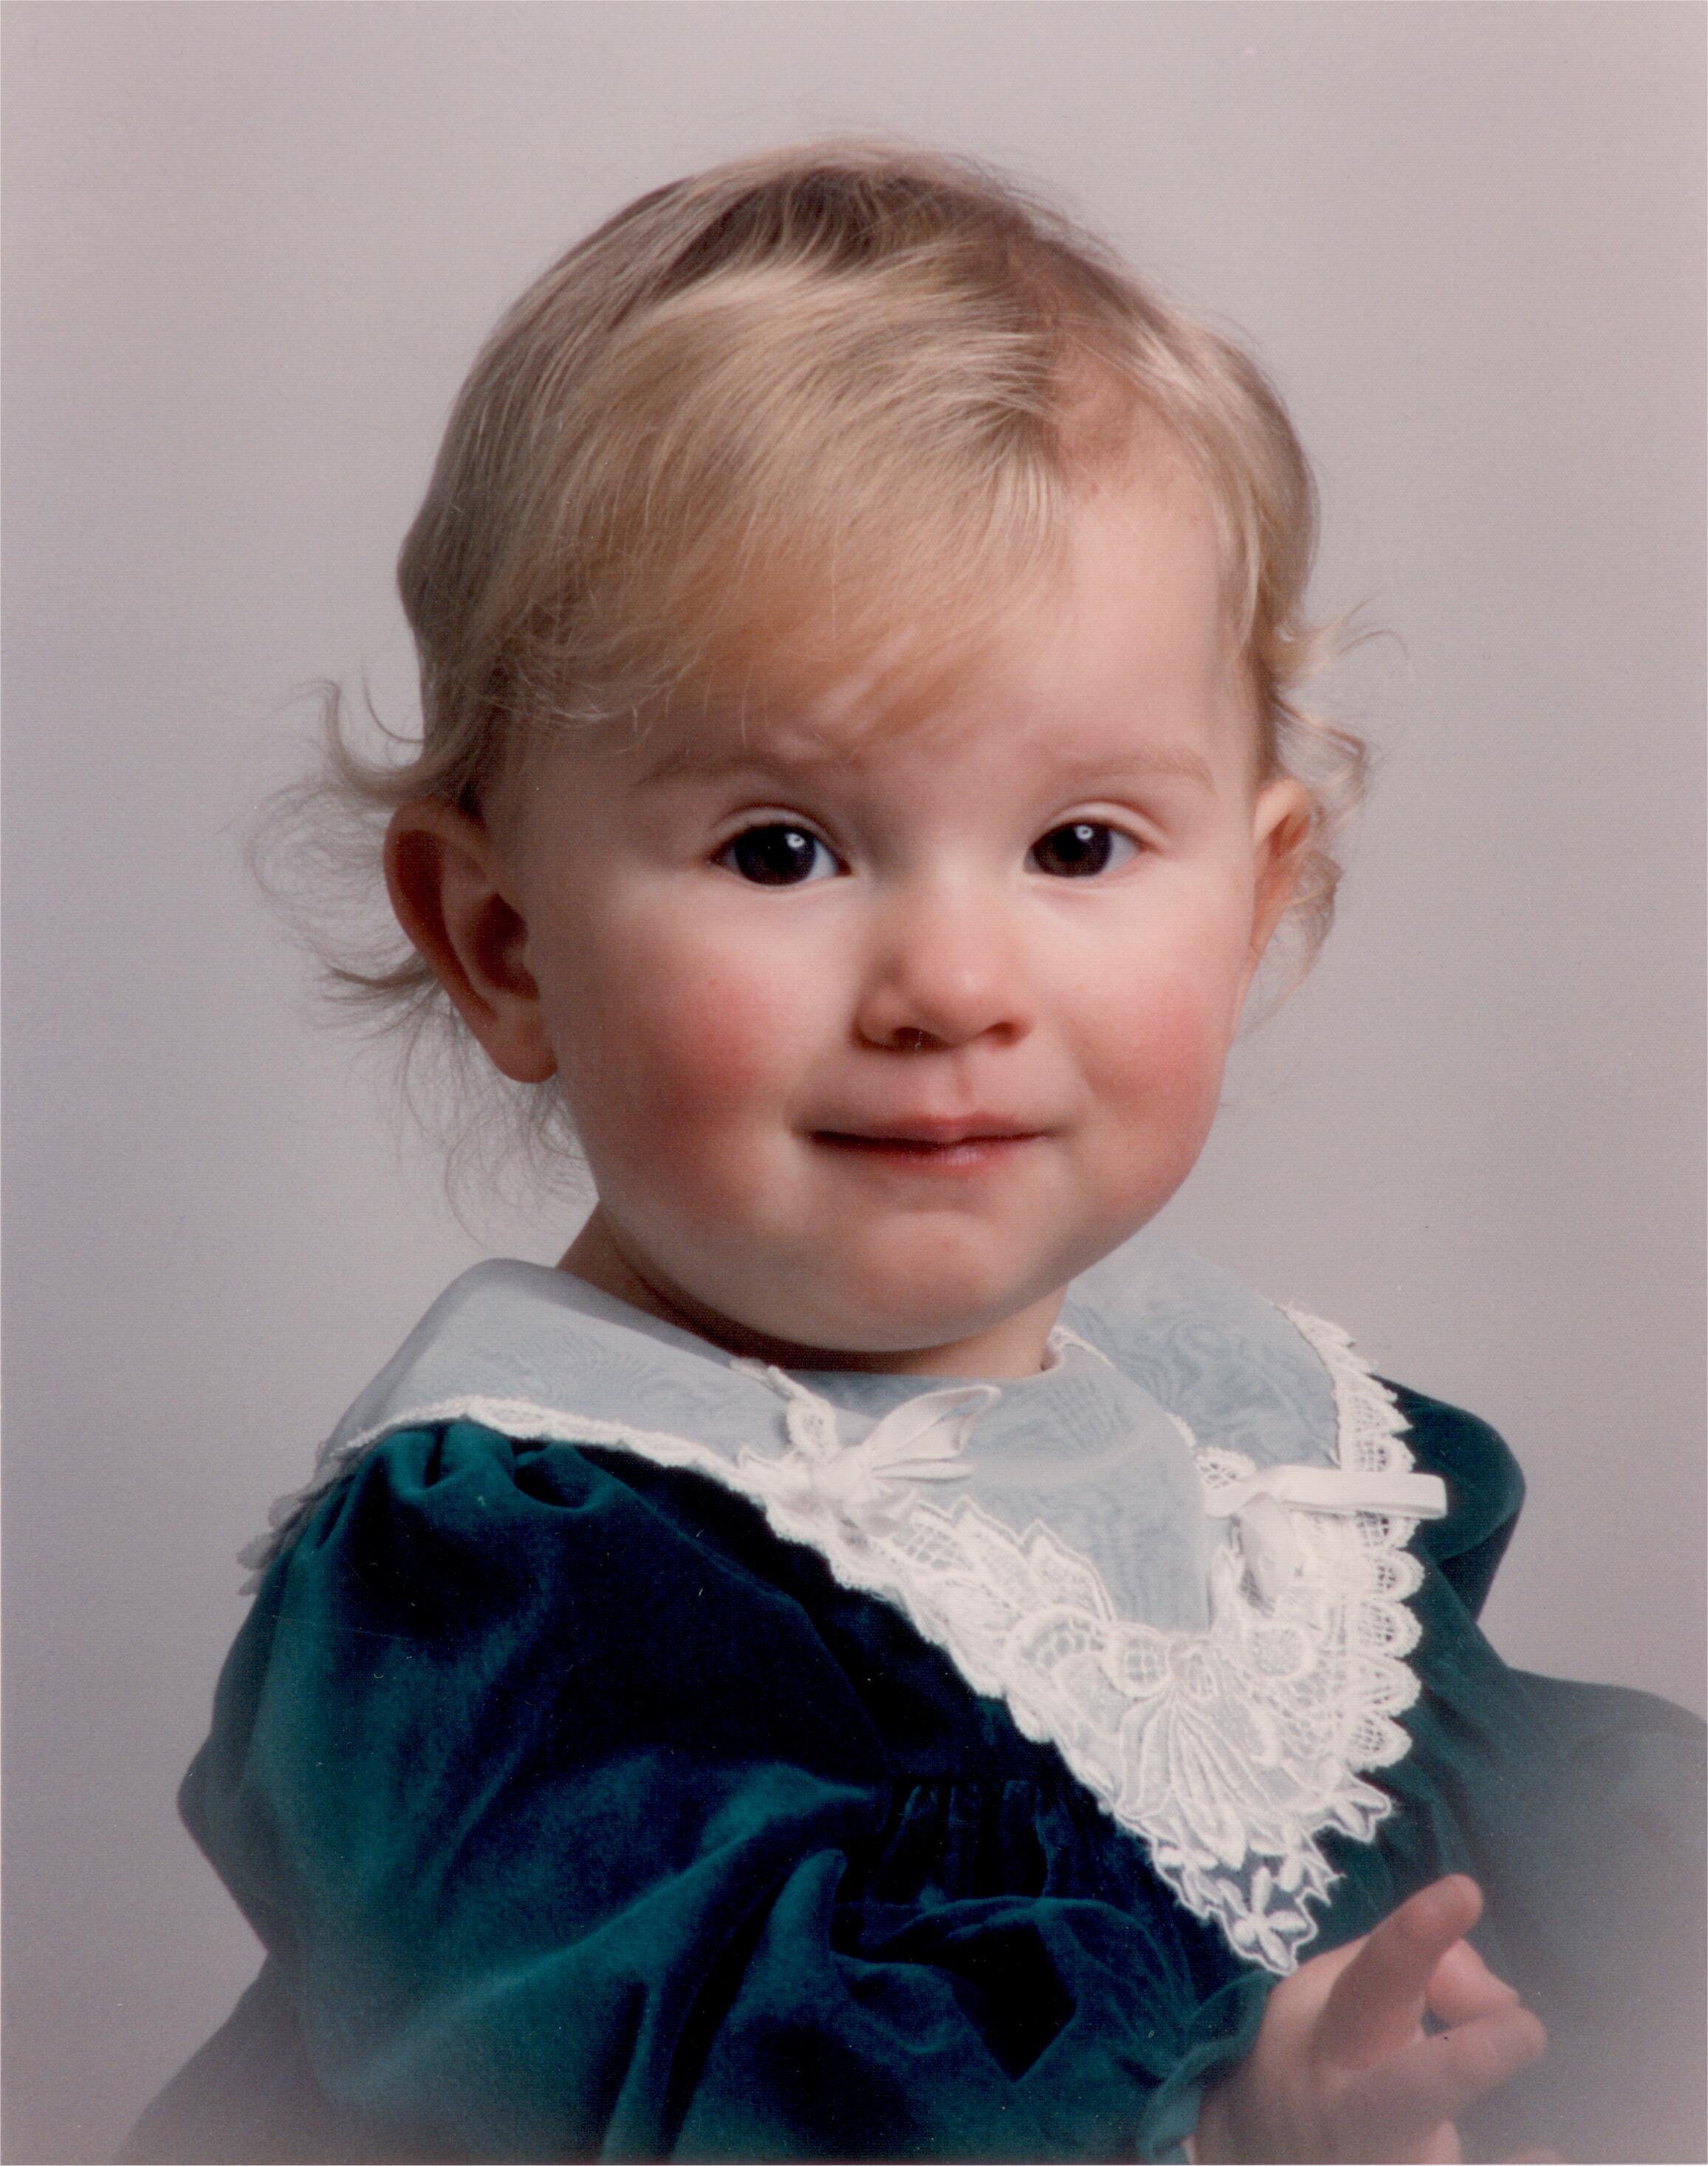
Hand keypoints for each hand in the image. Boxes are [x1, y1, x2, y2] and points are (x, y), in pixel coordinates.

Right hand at [1193, 1876, 1549, 2162]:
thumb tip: (1504, 1999)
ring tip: (1550, 2158)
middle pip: (1406, 2093)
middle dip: (1464, 2063)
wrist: (1263, 2156)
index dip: (1415, 1939)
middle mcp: (1355, 2114)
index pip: (1375, 1981)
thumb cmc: (1322, 2057)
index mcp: (1333, 2041)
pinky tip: (1548, 2158)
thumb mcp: (1341, 1993)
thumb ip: (1421, 1967)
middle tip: (1526, 2028)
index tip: (1464, 1892)